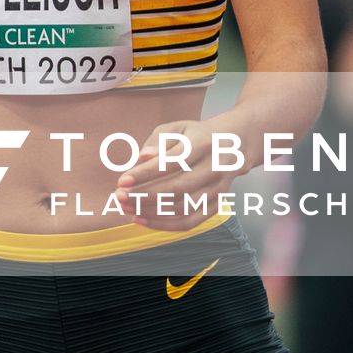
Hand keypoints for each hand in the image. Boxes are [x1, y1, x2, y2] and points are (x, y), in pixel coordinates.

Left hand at [116, 118, 236, 231]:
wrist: (232, 145)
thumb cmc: (194, 136)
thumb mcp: (176, 128)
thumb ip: (157, 140)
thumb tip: (142, 157)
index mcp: (203, 143)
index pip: (171, 161)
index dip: (145, 173)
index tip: (122, 180)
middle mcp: (215, 167)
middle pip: (178, 187)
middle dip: (145, 196)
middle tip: (119, 197)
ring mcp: (218, 188)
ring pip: (183, 207)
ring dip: (151, 212)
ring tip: (126, 208)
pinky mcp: (217, 204)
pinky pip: (191, 222)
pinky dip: (165, 225)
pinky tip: (142, 220)